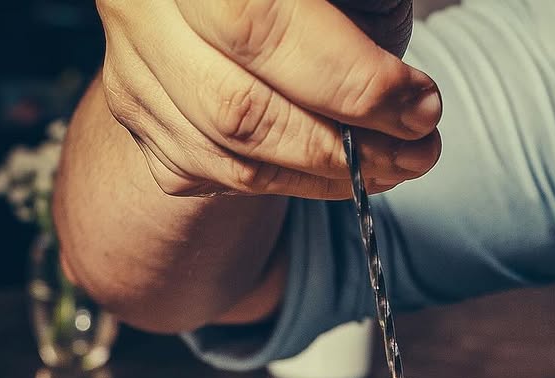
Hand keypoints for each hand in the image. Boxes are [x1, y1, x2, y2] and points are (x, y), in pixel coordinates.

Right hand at [96, 0, 439, 197]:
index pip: (259, 23)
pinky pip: (219, 176)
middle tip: (416, 153)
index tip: (422, 107)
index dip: (348, 78)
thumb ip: (358, 18)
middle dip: (342, 145)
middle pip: (239, 106)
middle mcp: (140, 7)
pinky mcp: (141, 118)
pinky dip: (293, 183)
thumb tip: (411, 103)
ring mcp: (132, 68)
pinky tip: (340, 171)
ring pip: (230, 155)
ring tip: (393, 166)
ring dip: (326, 176)